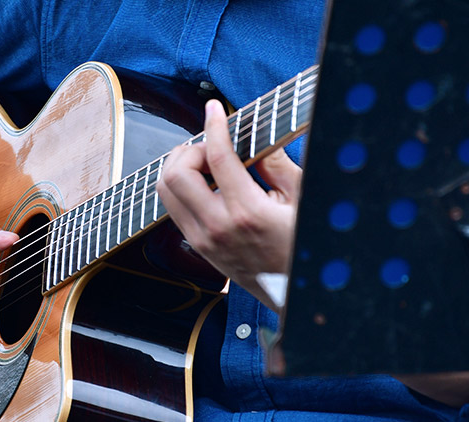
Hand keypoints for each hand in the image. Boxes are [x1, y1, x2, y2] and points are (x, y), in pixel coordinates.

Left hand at [157, 100, 300, 309]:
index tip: (215, 109)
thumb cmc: (304, 246)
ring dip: (179, 167)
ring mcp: (203, 240)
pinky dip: (181, 188)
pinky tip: (205, 183)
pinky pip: (173, 208)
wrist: (294, 295)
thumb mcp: (301, 200)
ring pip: (165, 191)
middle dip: (189, 149)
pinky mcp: (198, 248)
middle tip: (211, 145)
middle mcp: (217, 228)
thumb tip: (256, 135)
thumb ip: (277, 164)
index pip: (217, 158)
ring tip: (205, 162)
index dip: (214, 125)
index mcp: (248, 214)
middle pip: (175, 174)